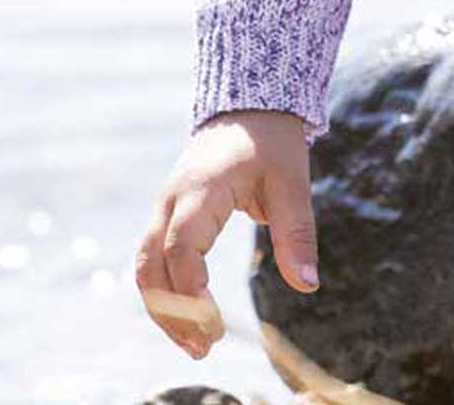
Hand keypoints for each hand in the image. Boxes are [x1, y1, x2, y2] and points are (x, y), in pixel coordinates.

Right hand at [134, 109, 320, 359]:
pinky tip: (189, 318)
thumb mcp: (292, 182)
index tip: (214, 325)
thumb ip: (297, 232)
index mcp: (202, 188)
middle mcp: (173, 199)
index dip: (191, 289)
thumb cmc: (272, 143)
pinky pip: (153, 260)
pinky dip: (165, 292)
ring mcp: (165, 207)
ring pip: (145, 267)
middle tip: (205, 347)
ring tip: (196, 344)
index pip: (182, 245)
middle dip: (172, 311)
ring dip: (164, 308)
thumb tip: (308, 285)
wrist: (249, 106)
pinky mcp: (168, 215)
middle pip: (151, 265)